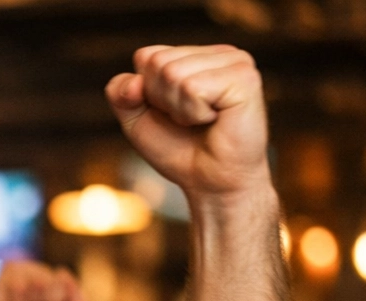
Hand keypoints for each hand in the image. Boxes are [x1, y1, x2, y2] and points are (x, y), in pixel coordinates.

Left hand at [106, 45, 269, 199]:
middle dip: (162, 101)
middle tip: (189, 121)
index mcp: (197, 55)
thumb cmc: (178, 150)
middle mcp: (219, 53)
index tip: (171, 113)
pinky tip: (215, 120)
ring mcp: (236, 61)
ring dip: (179, 110)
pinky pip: (193, 88)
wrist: (210, 183)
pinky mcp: (245, 78)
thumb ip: (120, 93)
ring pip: (173, 73)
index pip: (146, 56)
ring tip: (202, 121)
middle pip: (157, 63)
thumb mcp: (136, 120)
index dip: (146, 94)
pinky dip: (194, 113)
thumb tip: (135, 81)